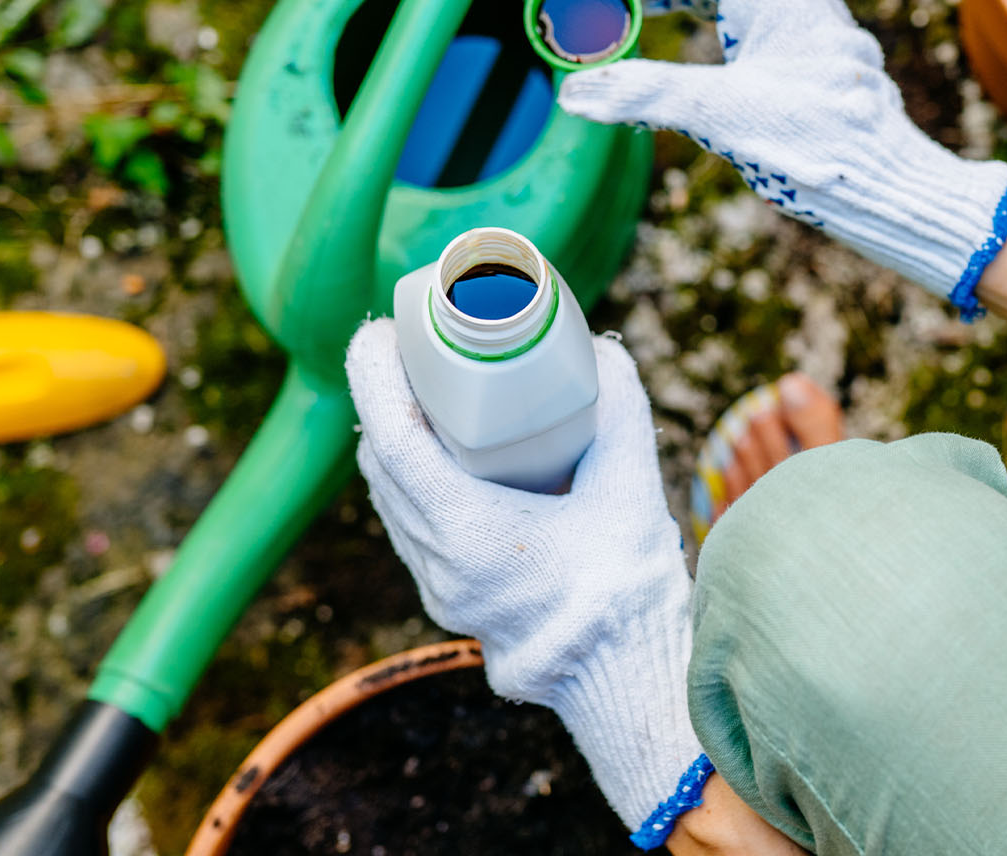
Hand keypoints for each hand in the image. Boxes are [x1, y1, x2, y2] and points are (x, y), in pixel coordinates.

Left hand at [346, 321, 709, 846]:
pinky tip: (447, 455)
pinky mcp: (451, 597)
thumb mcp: (631, 488)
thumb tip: (603, 353)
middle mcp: (438, 562)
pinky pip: (410, 523)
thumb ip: (619, 414)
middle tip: (414, 351)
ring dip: (396, 439)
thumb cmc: (626, 587)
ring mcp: (438, 586)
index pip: (393, 439)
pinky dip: (415, 478)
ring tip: (428, 394)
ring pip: (390, 496)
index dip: (376, 378)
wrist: (625, 673)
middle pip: (381, 463)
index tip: (382, 332)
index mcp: (467, 533)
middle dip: (385, 398)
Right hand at [556, 0, 1006, 316]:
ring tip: (625, 3)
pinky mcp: (813, 48)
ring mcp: (808, 18)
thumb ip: (645, 95)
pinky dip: (704, 7)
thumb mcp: (721, 117)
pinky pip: (749, 5)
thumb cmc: (819, 148)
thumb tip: (575, 93)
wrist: (892, 184)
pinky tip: (686, 36)